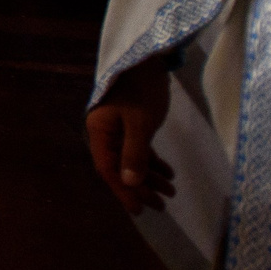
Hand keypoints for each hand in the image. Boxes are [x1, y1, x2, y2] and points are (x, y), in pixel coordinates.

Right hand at [85, 61, 175, 215]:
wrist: (148, 59)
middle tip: (162, 206)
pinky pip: (140, 149)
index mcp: (100, 132)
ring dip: (150, 176)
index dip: (124, 191)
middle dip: (141, 187)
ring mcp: (118, 128)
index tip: (140, 210)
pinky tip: (168, 173)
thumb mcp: (140, 123)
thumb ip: (134, 154)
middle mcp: (105, 132)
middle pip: (121, 167)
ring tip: (171, 192)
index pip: (109, 169)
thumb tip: (128, 184)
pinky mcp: (132, 123)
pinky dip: (153, 161)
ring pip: (132, 159)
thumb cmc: (141, 90)